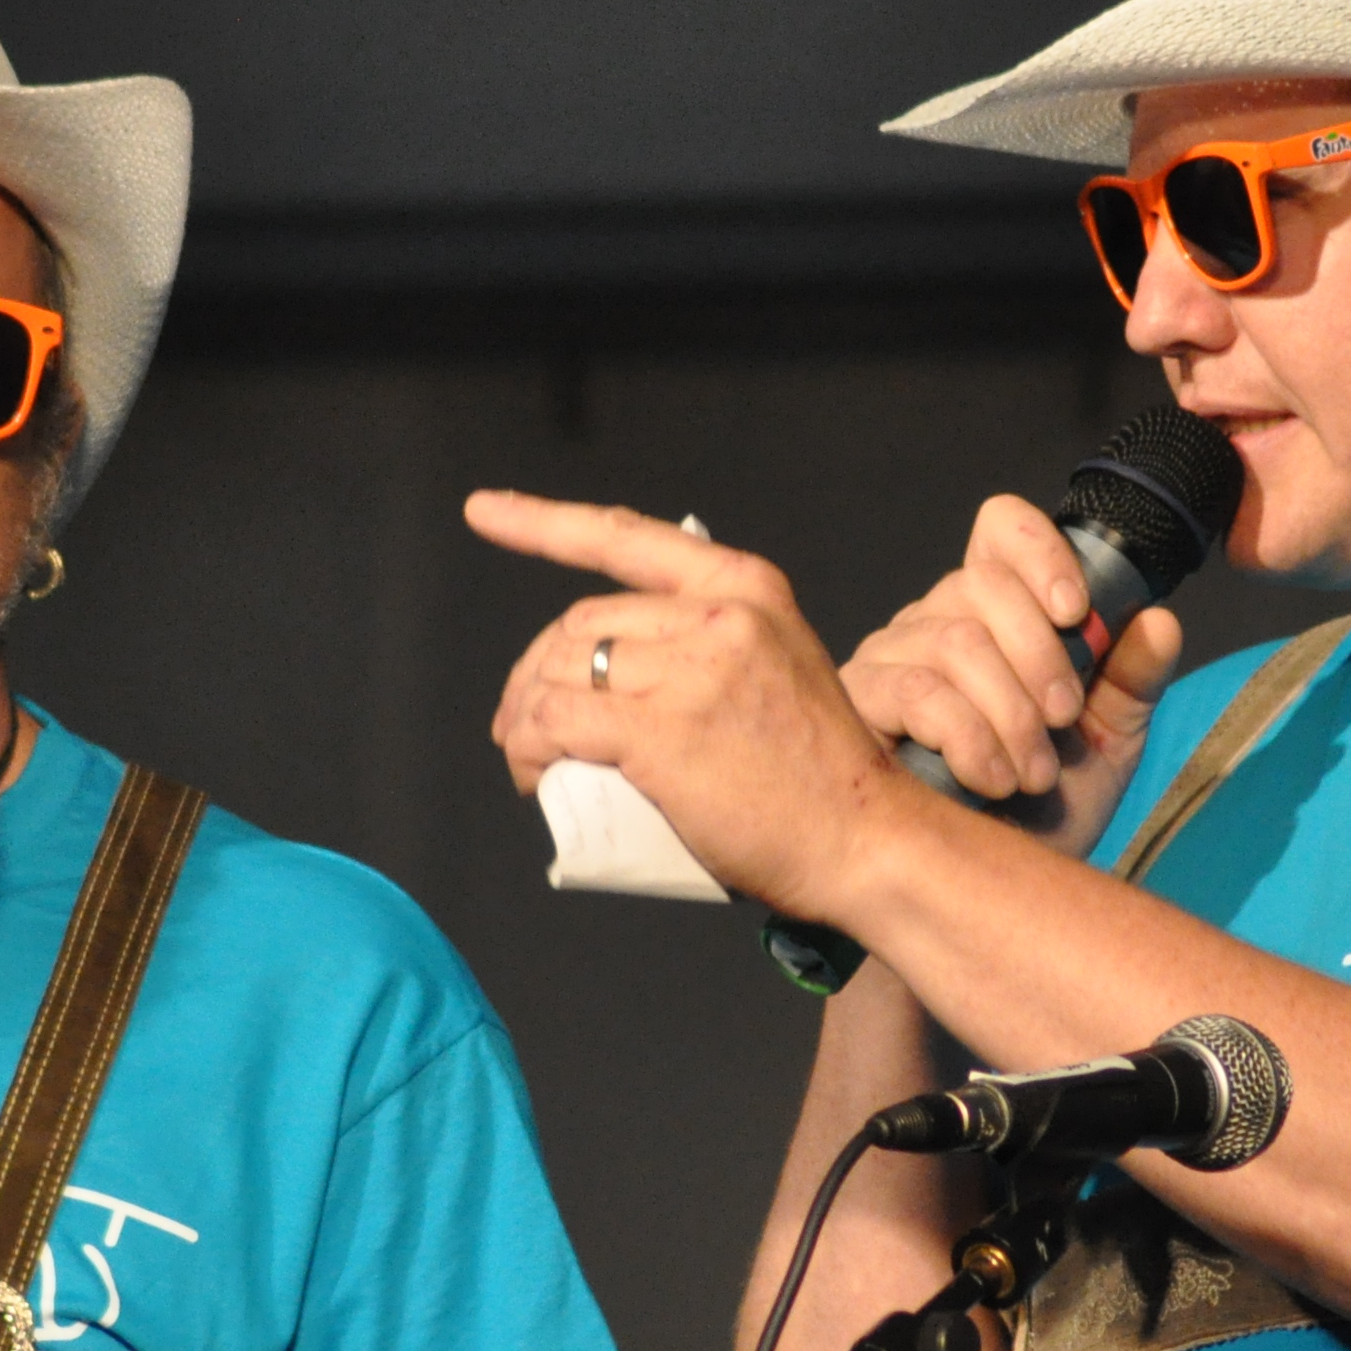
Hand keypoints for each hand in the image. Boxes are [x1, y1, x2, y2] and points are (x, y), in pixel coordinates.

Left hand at [465, 491, 925, 919]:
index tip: (485, 511)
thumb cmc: (819, 776)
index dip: (541, 522)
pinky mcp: (660, 732)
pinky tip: (532, 775)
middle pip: (580, 624)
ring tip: (532, 761)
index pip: (625, 537)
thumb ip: (717, 645)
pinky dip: (528, 748)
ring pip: (560, 673)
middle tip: (526, 728)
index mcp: (746, 587)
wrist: (865, 839)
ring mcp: (689, 671)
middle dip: (536, 673)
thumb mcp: (782, 666)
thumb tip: (621, 666)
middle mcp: (717, 614)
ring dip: (525, 718)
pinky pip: (556, 723)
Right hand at [836, 491, 1189, 849]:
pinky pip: (915, 693)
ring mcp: (888, 659)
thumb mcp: (1108, 744)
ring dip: (1009, 712)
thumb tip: (1158, 619)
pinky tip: (994, 780)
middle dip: (1039, 655)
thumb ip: (1133, 679)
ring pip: (953, 641)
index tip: (1075, 613)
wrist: (994, 892)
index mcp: (995, 613)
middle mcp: (933, 621)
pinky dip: (968, 738)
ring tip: (1034, 774)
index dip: (1038, 551)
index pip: (1000, 530)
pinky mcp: (858, 706)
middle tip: (1063, 720)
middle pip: (980, 586)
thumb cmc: (1044, 812)